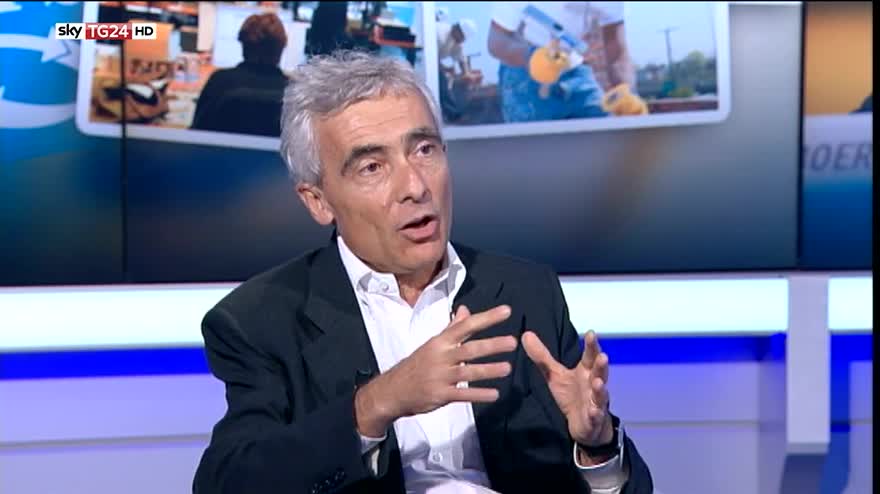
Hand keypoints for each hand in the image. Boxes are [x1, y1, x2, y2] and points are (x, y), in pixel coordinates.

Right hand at [355, 305, 516, 436]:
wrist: (392, 390)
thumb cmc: (417, 365)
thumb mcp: (432, 344)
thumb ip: (452, 328)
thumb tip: (465, 310)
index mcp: (440, 341)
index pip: (466, 326)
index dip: (486, 318)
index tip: (506, 312)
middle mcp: (441, 356)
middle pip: (469, 348)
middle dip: (491, 345)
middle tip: (512, 342)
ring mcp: (440, 376)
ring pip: (468, 371)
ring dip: (489, 370)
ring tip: (508, 368)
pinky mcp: (440, 395)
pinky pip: (462, 394)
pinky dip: (479, 394)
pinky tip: (494, 394)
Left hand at [522, 330, 612, 453]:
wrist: (584, 423)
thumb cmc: (572, 395)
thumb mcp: (555, 375)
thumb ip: (542, 357)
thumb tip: (525, 334)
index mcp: (585, 371)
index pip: (589, 356)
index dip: (591, 345)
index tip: (592, 333)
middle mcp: (593, 384)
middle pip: (599, 373)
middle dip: (601, 365)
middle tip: (603, 356)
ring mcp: (595, 402)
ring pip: (600, 394)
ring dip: (601, 389)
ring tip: (599, 382)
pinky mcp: (594, 419)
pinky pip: (595, 416)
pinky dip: (595, 414)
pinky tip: (594, 411)